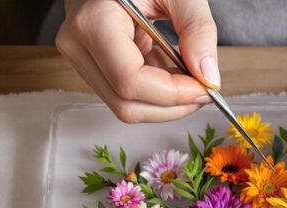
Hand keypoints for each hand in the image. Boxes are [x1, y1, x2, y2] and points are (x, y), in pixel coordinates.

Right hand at [57, 0, 218, 122]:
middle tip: (203, 90)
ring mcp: (81, 57)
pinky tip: (171, 70)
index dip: (172, 94)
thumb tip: (208, 76)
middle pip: (126, 104)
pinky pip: (123, 93)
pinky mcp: (90, 63)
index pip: (130, 82)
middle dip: (171, 106)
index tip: (204, 88)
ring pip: (124, 105)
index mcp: (93, 21)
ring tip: (190, 78)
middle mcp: (78, 44)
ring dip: (164, 102)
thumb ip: (197, 29)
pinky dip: (155, 92)